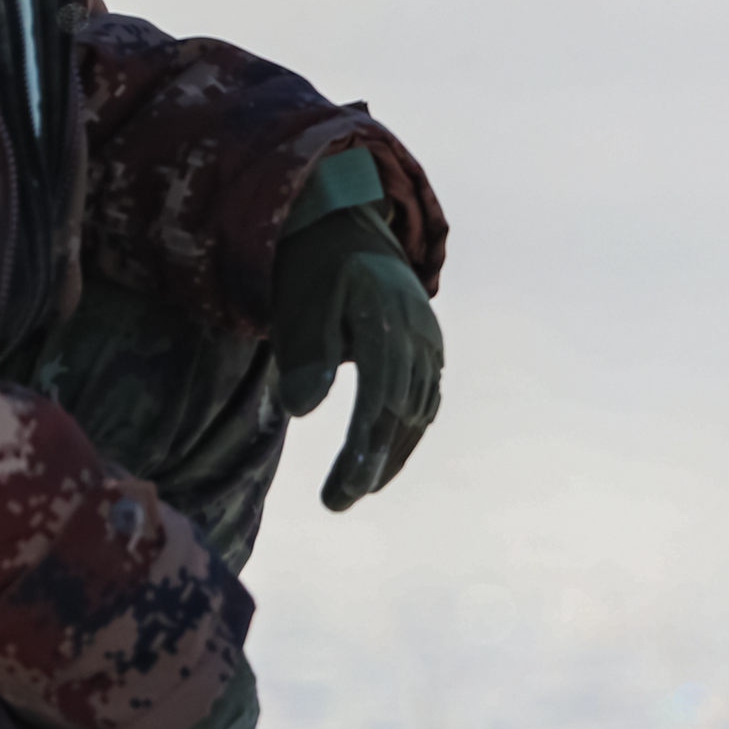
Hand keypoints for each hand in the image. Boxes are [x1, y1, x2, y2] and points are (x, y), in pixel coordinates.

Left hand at [270, 204, 442, 508]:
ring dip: (390, 455)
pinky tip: (383, 459)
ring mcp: (429, 338)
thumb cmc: (312, 269)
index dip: (361, 449)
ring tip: (354, 490)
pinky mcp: (430, 346)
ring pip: (419, 411)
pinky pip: (426, 400)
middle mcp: (417, 330)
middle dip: (371, 463)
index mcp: (383, 314)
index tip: (336, 490)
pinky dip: (405, 433)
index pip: (380, 396)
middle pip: (401, 412)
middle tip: (336, 502)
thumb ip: (303, 354)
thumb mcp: (298, 304)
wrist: (348, 226)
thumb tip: (301, 410)